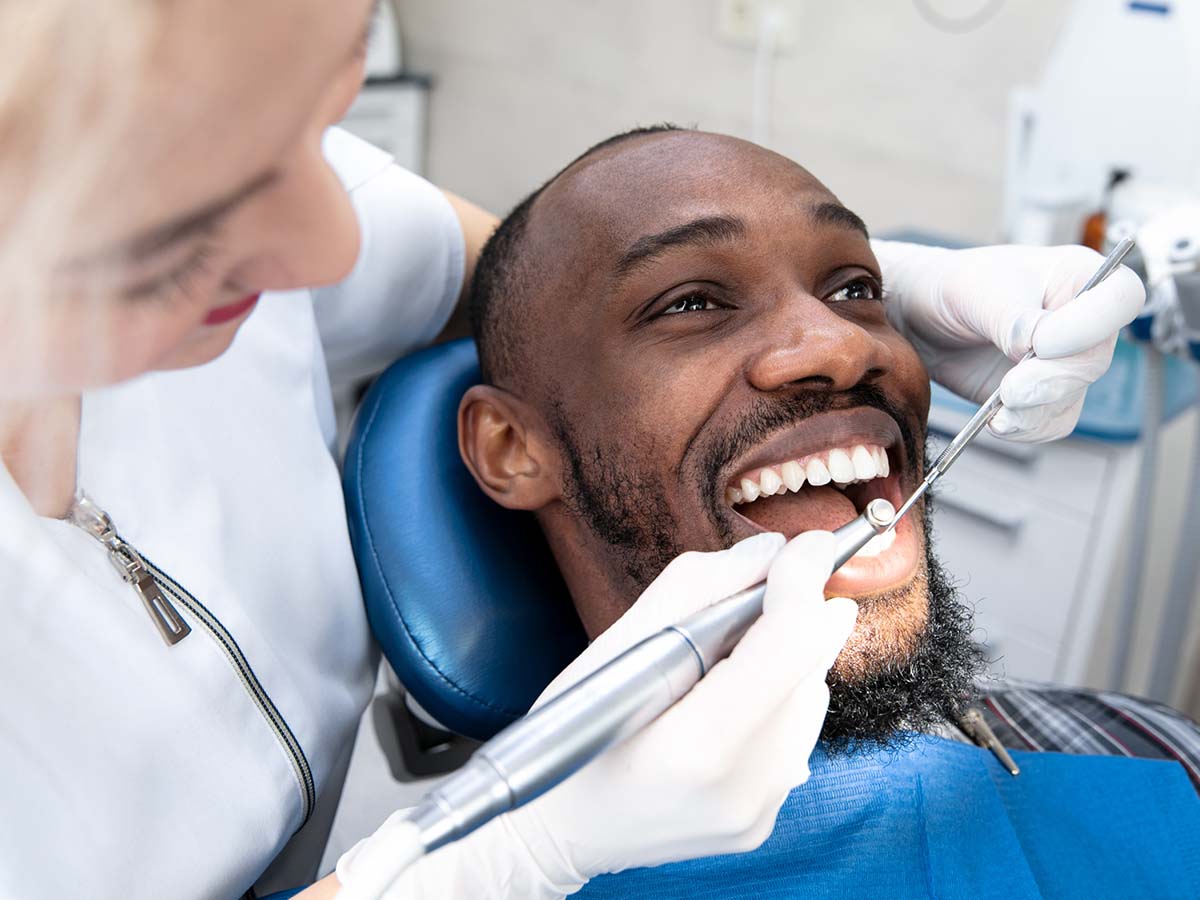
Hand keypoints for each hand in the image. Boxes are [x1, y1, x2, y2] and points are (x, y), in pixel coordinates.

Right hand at [510, 530, 856, 882]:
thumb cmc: (570, 731)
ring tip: (733, 650)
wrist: (556, 829)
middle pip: (808, 671)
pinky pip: (796, 738)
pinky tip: (733, 694)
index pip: (786, 647)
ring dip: (788, 658)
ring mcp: (756, 812)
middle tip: (773, 581)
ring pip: (810, 702)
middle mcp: (740, 790)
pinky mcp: (763, 821)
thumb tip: (769, 552)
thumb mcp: (609, 646)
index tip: (807, 544)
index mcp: (695, 747)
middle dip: (797, 615)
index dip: (802, 583)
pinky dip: (778, 699)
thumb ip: (693, 591)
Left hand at [873, 241, 1145, 441]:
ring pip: (1071, 398)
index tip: (1041, 342)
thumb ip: (1015, 320)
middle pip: (1095, 361)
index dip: (1089, 327)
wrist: (921, 318)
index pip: (1120, 299)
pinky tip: (996, 419)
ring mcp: (1066, 362)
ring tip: (998, 403)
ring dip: (1032, 410)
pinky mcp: (1043, 396)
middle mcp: (1083, 322)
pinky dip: (1023, 427)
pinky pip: (1050, 423)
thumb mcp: (980, 291)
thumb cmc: (952, 286)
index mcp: (1080, 276)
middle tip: (1010, 389)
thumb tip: (1039, 349)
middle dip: (1050, 381)